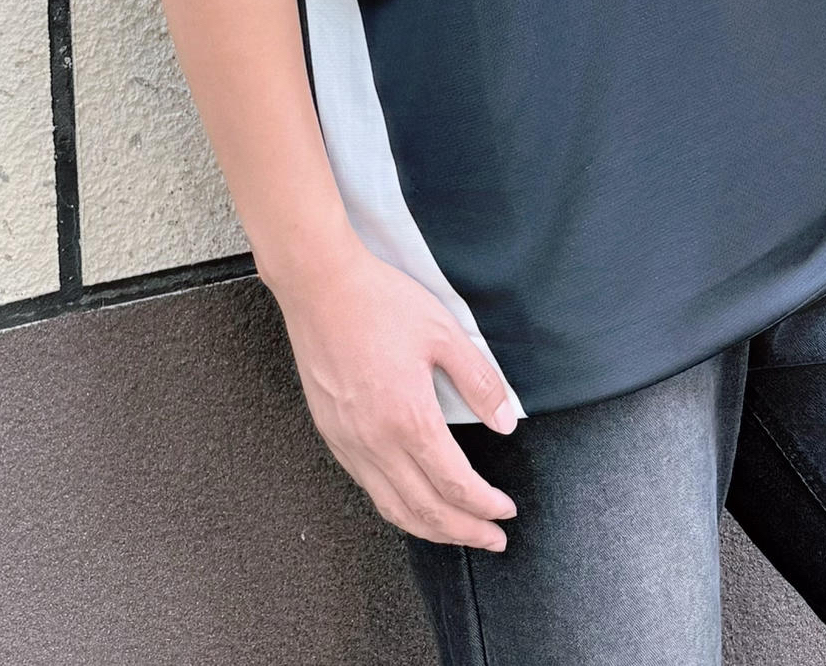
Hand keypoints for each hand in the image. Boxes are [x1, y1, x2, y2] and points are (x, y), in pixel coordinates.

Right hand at [266, 236, 521, 548]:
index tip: (505, 513)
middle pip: (425, 510)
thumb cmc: (379, 301)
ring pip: (393, 508)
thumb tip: (505, 422)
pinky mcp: (331, 434)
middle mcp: (375, 441)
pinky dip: (397, 507)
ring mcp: (349, 441)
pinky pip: (368, 487)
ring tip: (457, 533)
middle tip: (492, 539)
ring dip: (431, 530)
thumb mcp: (443, 332)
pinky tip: (411, 501)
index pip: (454, 485)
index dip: (485, 507)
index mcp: (408, 418)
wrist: (320, 285)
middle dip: (464, 532)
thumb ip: (479, 381)